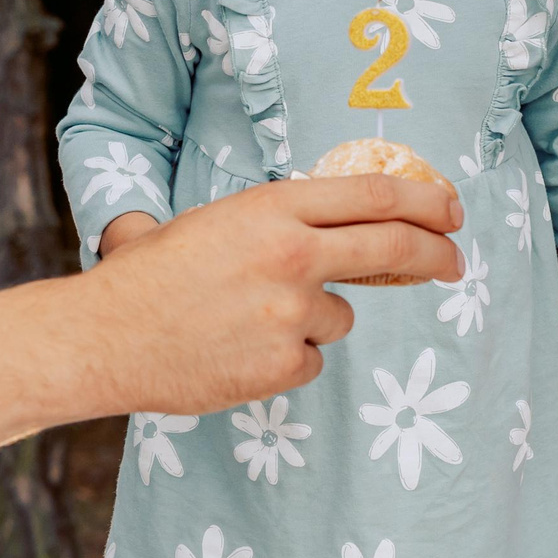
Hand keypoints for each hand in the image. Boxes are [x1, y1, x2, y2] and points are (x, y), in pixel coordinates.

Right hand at [0, 175, 464, 453]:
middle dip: (435, 255)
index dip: (426, 201)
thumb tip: (318, 221)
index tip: (451, 210)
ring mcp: (290, 311)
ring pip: (339, 316)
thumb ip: (269, 220)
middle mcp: (291, 253)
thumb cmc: (149, 276)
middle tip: (455, 263)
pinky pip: (311, 359)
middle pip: (392, 247)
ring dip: (311, 320)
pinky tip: (235, 352)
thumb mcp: (211, 222)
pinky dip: (284, 359)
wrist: (102, 336)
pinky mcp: (284, 363)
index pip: (375, 194)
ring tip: (244, 322)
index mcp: (272, 208)